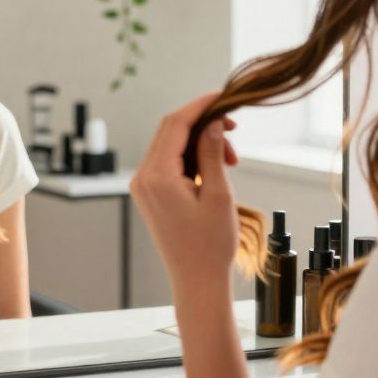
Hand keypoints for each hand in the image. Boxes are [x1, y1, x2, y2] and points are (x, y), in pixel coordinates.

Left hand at [130, 92, 240, 289]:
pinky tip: (215, 167)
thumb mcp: (218, 194)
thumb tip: (213, 122)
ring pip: (171, 145)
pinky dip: (192, 157)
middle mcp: (143, 178)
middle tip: (234, 129)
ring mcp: (143, 186)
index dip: (201, 105)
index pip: (175, 124)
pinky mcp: (150, 193)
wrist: (197, 281)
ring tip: (232, 160)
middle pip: (170, 130)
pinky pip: (169, 161)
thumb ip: (213, 153)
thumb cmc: (210, 245)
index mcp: (157, 176)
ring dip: (200, 142)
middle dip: (203, 123)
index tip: (224, 97)